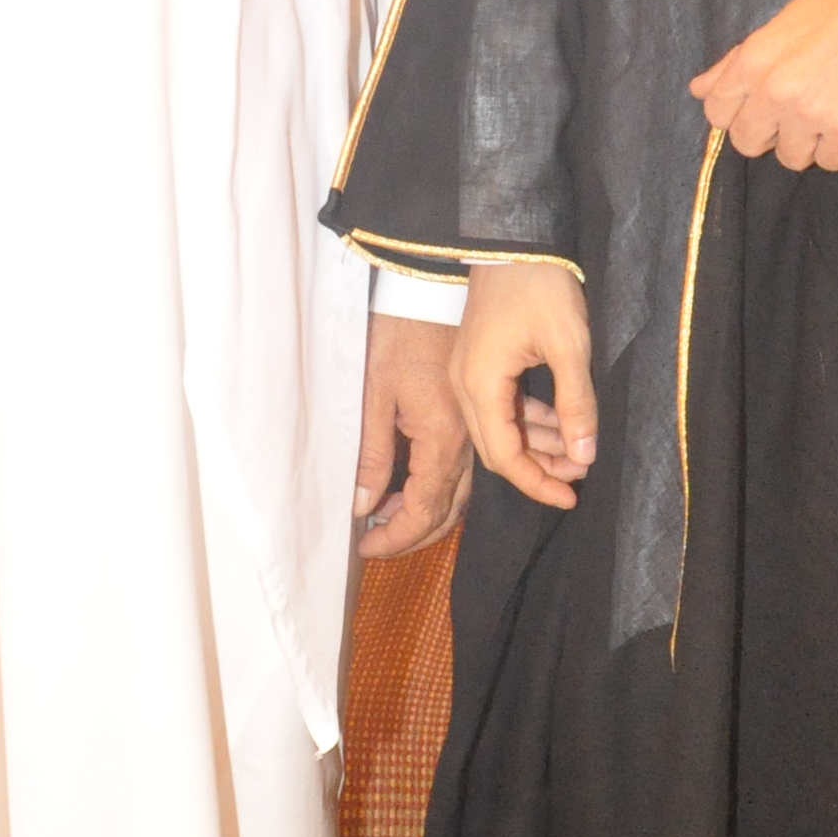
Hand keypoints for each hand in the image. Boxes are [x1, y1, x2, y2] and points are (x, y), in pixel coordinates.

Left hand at [356, 312, 473, 553]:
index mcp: (442, 439)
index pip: (424, 511)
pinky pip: (465, 470)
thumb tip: (364, 507)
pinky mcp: (471, 415)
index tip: (365, 548)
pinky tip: (416, 488)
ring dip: (428, 514)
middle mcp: (467, 442)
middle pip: (447, 510)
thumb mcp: (373, 394)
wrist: (429, 288)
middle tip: (376, 542)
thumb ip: (373, 456)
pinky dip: (443, 490)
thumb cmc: (397, 333)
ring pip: (459, 493)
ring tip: (389, 519)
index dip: (396, 537)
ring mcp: (473, 429)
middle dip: (413, 534)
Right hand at [451, 260, 597, 511]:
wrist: (513, 239)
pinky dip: (527, 422)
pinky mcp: (478, 362)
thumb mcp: (569, 346)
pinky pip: (499, 406)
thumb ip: (576, 404)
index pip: (504, 456)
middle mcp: (464, 386)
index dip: (537, 483)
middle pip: (497, 449)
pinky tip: (559, 426)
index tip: (571, 496)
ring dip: (535, 446)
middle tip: (579, 477)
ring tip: (577, 454)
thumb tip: (584, 454)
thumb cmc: (541, 286)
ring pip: (498, 429)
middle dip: (538, 468)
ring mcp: (467, 373)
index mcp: (480, 385)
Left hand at [688, 0, 837, 173]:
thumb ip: (735, 63)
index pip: (717, 112)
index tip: (758, 110)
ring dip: (809, 143)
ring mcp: (811, 113)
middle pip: (749, 144)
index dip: (736, 115)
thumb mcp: (781, 26)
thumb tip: (698, 90)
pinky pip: (832, 161)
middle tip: (797, 116)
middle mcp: (776, 91)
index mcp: (754, 61)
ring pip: (792, 158)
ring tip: (832, 112)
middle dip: (770, 135)